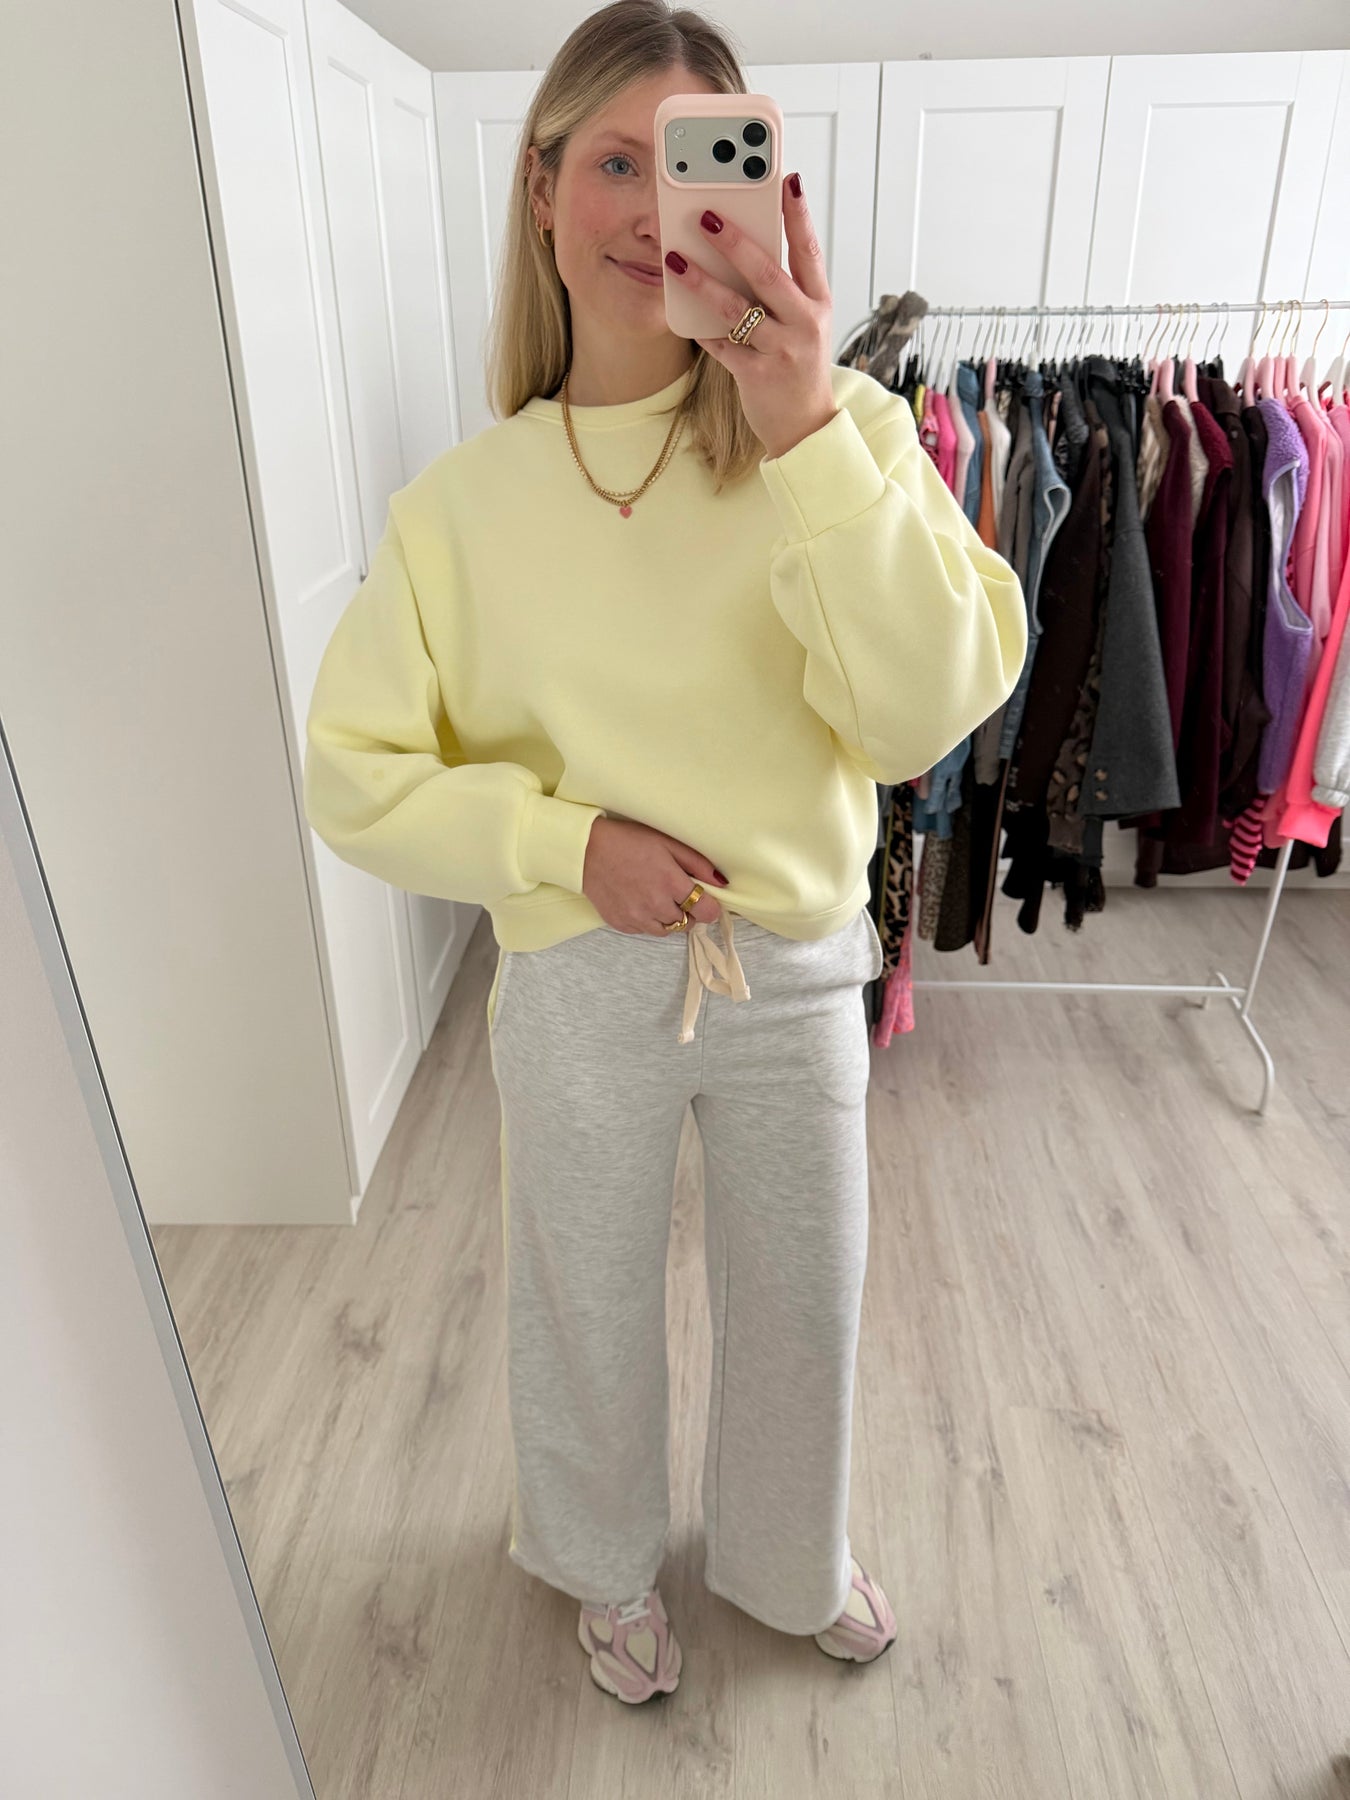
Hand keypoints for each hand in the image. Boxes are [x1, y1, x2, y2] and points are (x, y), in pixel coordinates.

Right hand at [582, 817, 728, 936]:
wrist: (586, 851)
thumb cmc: (628, 841)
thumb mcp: (667, 843)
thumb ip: (697, 863)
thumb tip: (721, 882)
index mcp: (670, 883)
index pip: (706, 911)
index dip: (710, 906)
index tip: (705, 899)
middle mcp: (655, 905)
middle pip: (688, 923)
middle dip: (689, 910)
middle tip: (677, 893)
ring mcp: (637, 918)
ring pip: (667, 930)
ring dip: (669, 918)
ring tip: (658, 897)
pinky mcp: (622, 924)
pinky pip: (645, 930)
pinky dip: (648, 920)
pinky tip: (640, 901)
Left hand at [671, 172, 838, 460]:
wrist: (805, 425)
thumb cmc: (798, 365)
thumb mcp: (802, 322)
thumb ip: (781, 290)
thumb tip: (741, 248)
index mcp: (817, 302)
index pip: (809, 250)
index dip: (798, 214)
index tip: (786, 179)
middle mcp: (804, 323)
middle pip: (767, 273)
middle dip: (735, 242)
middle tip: (707, 215)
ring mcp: (782, 350)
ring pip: (736, 308)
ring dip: (702, 282)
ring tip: (675, 260)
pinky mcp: (757, 375)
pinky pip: (721, 345)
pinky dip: (700, 328)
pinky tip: (681, 311)